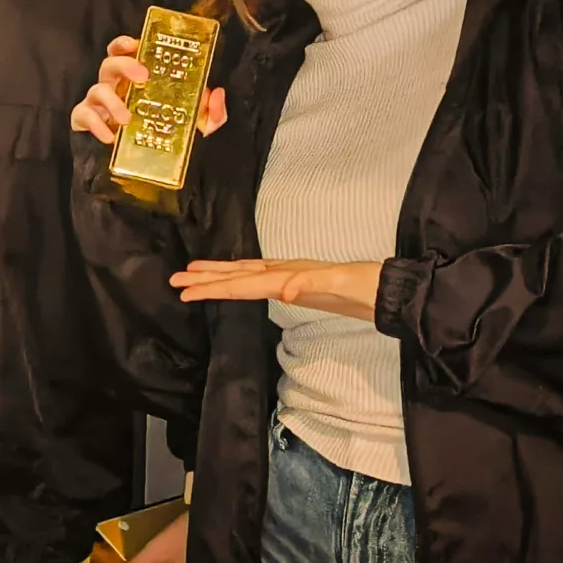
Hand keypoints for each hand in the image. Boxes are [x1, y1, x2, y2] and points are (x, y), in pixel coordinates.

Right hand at [72, 35, 228, 143]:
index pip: (125, 51)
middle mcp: (115, 86)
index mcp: (135, 79)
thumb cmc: (162, 135)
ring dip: (111, 101)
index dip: (125, 43)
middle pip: (110, 63)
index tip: (136, 44)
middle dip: (124, 64)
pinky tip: (109, 137)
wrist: (141, 168)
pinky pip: (83, 115)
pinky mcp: (86, 121)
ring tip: (126, 119)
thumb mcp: (194, 126)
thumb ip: (210, 113)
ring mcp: (98, 103)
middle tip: (142, 77)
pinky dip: (95, 124)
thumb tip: (217, 93)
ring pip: (96, 89)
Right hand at [170, 258, 382, 320]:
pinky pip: (258, 280)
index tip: (185, 290)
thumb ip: (311, 282)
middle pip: (238, 275)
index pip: (243, 282)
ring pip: (245, 274)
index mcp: (287, 274)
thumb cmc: (366, 286)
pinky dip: (240, 278)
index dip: (213, 287)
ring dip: (219, 275)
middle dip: (206, 278)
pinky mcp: (297, 285)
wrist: (387, 290)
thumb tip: (280, 288)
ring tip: (193, 273)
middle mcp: (284, 272)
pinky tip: (235, 279)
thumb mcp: (341, 283)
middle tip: (175, 280)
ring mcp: (290, 277)